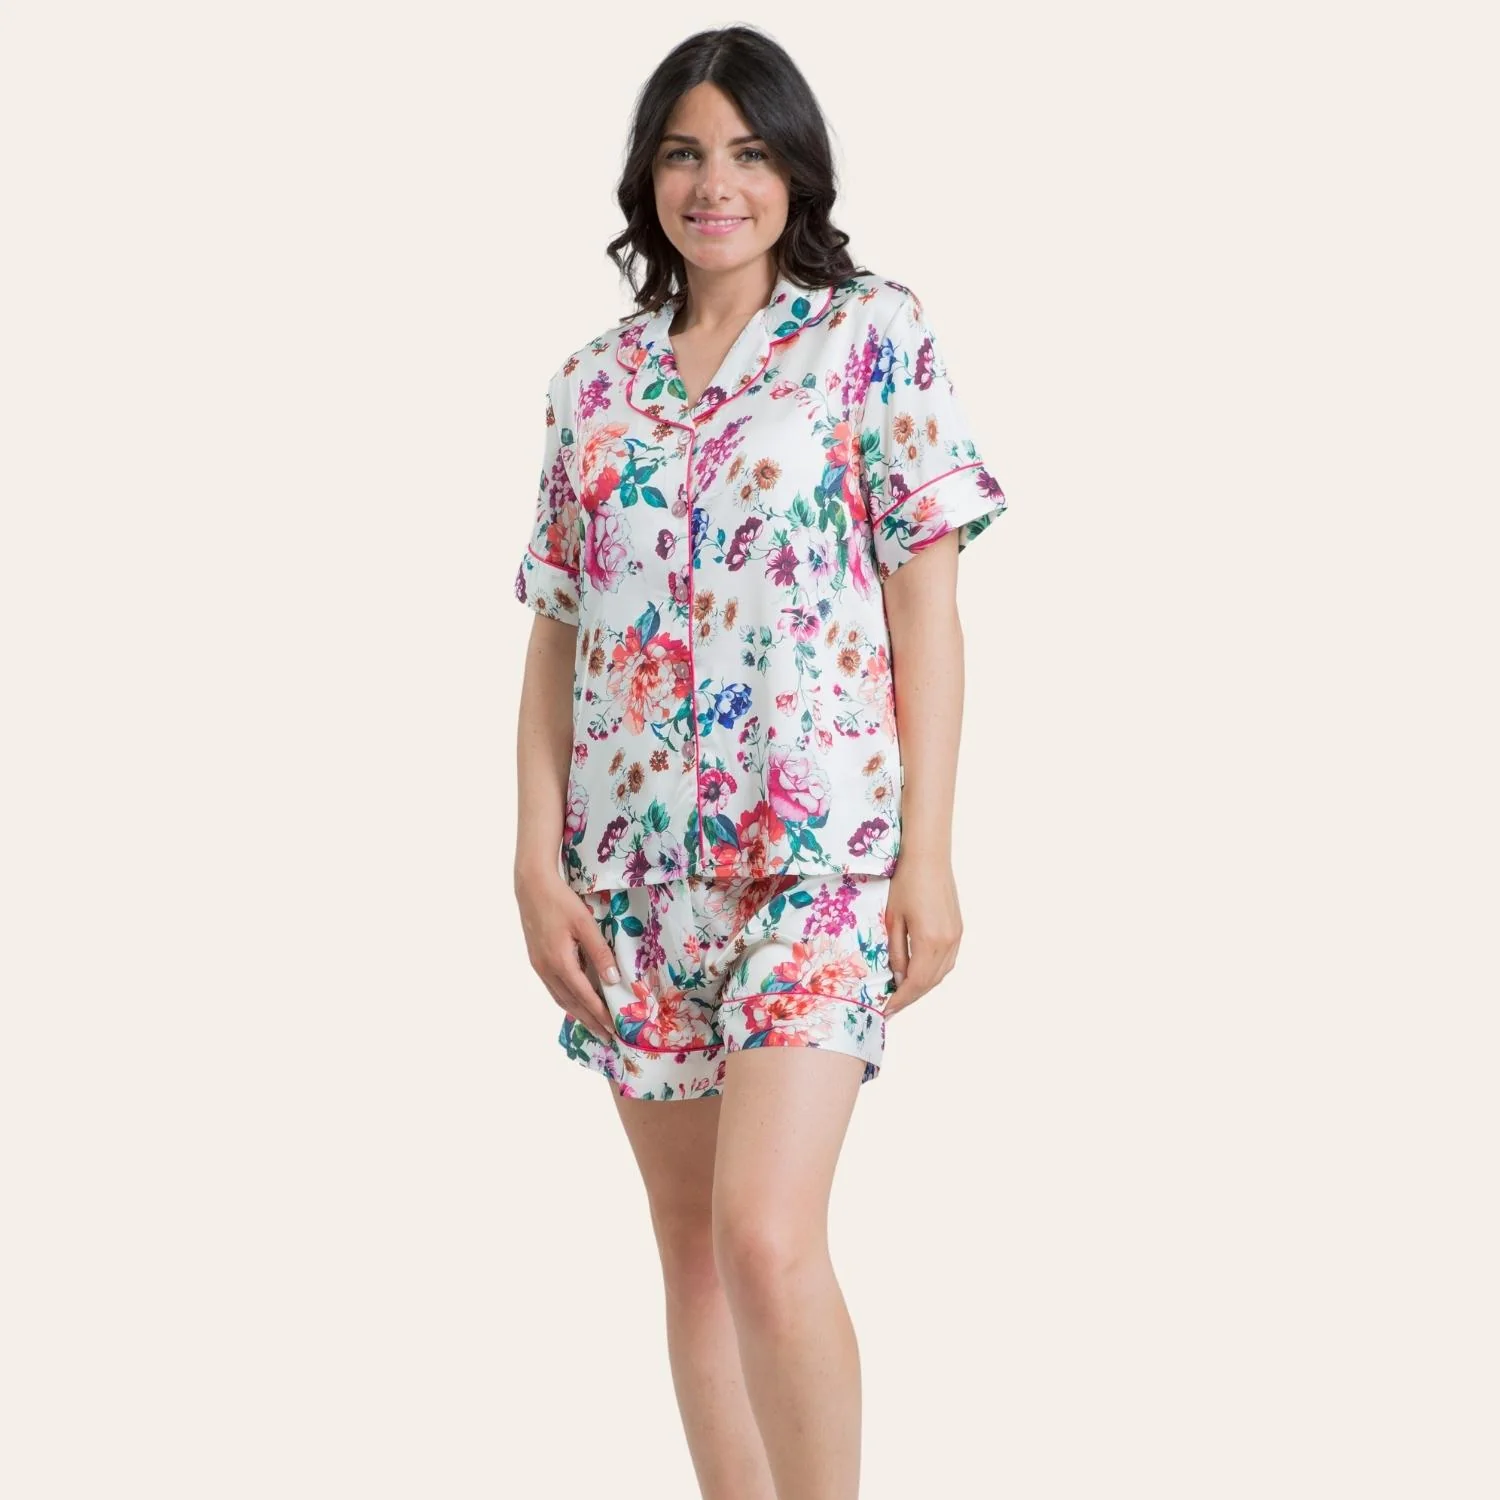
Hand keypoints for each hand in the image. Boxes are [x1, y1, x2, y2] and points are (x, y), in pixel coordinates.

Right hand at [515, 869, 621, 1041]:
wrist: (531, 888)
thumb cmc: (561, 902)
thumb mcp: (585, 924)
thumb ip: (599, 951)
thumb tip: (613, 979)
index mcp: (560, 963)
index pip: (585, 996)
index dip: (599, 1014)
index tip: (614, 1028)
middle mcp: (547, 970)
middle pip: (571, 1003)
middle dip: (590, 1021)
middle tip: (607, 1035)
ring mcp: (539, 967)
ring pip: (560, 998)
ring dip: (577, 1013)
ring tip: (593, 1025)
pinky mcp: (536, 961)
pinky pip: (553, 989)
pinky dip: (566, 1000)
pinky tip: (574, 1002)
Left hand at [883, 853, 962, 1017]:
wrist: (929, 858)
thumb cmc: (905, 883)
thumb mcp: (893, 919)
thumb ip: (897, 952)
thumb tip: (899, 977)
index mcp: (930, 941)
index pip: (914, 982)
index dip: (900, 999)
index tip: (886, 1011)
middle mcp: (948, 943)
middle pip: (929, 983)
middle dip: (910, 997)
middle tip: (892, 1007)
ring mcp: (956, 937)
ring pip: (941, 974)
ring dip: (922, 987)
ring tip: (903, 994)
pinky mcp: (958, 930)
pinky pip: (947, 962)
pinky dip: (933, 974)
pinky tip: (919, 975)